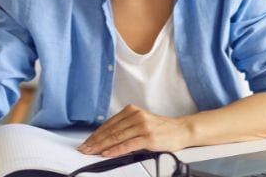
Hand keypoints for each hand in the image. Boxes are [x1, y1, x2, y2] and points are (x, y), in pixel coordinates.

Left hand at [77, 104, 192, 156]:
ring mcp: (142, 126)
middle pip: (110, 131)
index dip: (95, 134)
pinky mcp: (148, 137)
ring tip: (91, 152)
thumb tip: (106, 139)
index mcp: (132, 111)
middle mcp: (136, 116)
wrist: (181, 130)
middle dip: (94, 141)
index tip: (86, 142)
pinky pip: (127, 144)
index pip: (108, 124)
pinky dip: (115, 150)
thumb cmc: (162, 129)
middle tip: (84, 149)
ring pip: (116, 137)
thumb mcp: (141, 122)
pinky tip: (107, 153)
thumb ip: (125, 127)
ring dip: (101, 146)